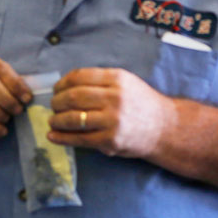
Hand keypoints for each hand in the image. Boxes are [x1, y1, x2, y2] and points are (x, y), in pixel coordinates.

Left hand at [48, 66, 175, 158]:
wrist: (164, 128)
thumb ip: (100, 81)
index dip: (62, 84)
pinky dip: (62, 138)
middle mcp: (115, 98)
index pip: (79, 77)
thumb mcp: (126, 82)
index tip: (56, 89)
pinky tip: (52, 136)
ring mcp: (112, 121)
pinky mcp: (110, 140)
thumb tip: (66, 85)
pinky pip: (80, 138)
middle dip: (57, 102)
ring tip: (53, 120)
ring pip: (73, 118)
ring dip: (57, 120)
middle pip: (73, 97)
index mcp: (117, 79)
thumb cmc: (141, 103)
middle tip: (53, 105)